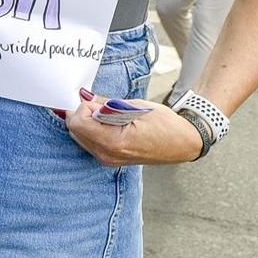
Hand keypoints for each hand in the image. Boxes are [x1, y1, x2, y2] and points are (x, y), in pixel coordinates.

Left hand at [64, 94, 206, 167]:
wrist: (182, 144)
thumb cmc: (165, 125)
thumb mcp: (136, 106)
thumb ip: (106, 104)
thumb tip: (85, 97)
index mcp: (114, 142)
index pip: (78, 123)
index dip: (84, 107)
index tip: (98, 102)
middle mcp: (107, 155)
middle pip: (75, 131)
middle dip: (83, 114)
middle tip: (102, 106)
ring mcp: (108, 160)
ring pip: (79, 137)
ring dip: (87, 122)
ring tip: (109, 116)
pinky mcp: (109, 160)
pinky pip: (89, 142)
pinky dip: (93, 130)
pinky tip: (109, 124)